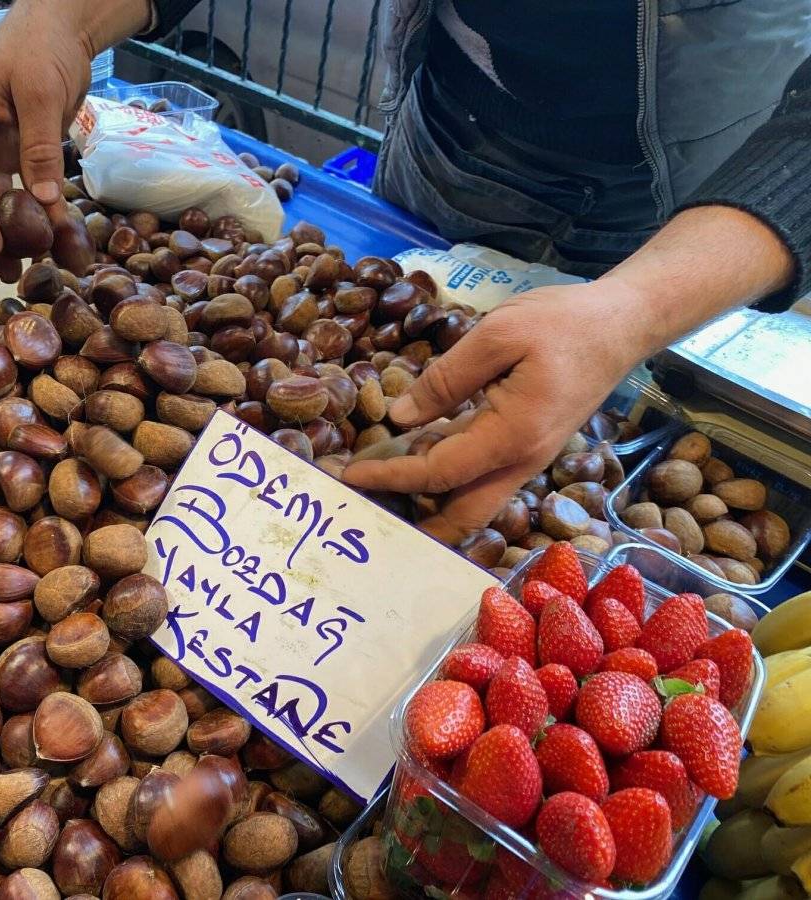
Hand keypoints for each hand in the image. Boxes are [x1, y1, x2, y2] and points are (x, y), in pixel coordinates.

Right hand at [0, 0, 148, 283]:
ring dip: (3, 240)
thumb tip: (43, 202)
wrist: (63, 29)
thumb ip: (40, 146)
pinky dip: (40, 223)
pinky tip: (51, 248)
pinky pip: (28, 197)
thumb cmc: (41, 48)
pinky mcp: (23, 159)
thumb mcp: (40, 91)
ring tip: (15, 273)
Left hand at [343, 281, 646, 543]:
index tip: (349, 476)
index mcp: (510, 437)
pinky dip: (445, 484)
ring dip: (428, 510)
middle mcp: (520, 461)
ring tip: (380, 498)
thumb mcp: (498, 335)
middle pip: (461, 518)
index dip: (390, 476)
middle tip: (366, 514)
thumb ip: (447, 378)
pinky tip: (413, 465)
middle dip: (413, 526)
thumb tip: (401, 417)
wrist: (623, 324)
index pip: (436, 474)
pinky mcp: (526, 448)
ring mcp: (527, 459)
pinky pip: (481, 480)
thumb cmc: (563, 323)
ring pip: (472, 504)